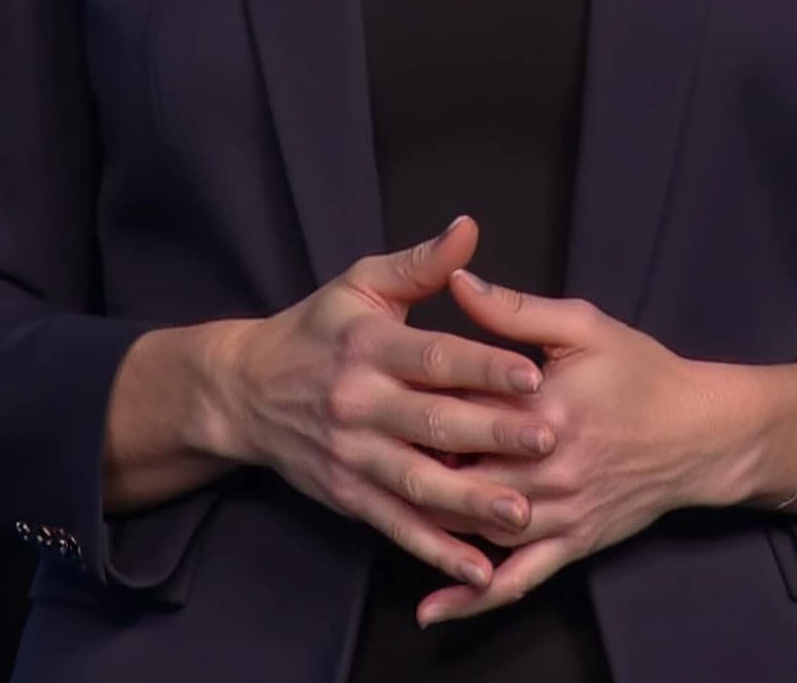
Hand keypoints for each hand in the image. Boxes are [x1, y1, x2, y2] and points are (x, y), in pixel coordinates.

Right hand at [214, 217, 563, 594]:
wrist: (246, 392)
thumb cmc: (317, 329)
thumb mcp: (360, 283)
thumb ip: (419, 264)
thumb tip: (469, 229)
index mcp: (367, 346)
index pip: (432, 357)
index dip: (482, 365)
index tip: (534, 373)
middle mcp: (358, 403)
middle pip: (433, 422)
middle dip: (493, 433)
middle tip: (549, 440)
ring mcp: (352, 456)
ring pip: (418, 482)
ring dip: (471, 501)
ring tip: (522, 513)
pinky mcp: (349, 497)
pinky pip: (397, 526)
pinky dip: (436, 549)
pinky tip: (478, 567)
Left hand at [413, 267, 719, 628]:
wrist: (700, 434)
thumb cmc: (641, 371)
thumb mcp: (582, 325)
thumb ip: (513, 309)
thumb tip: (456, 281)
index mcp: (546, 407)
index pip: (465, 405)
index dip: (421, 396)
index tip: (382, 386)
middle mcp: (550, 468)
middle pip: (465, 469)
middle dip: (417, 462)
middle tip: (371, 447)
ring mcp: (561, 513)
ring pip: (479, 526)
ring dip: (433, 519)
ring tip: (387, 504)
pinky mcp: (572, 544)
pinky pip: (516, 579)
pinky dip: (473, 597)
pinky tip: (434, 609)